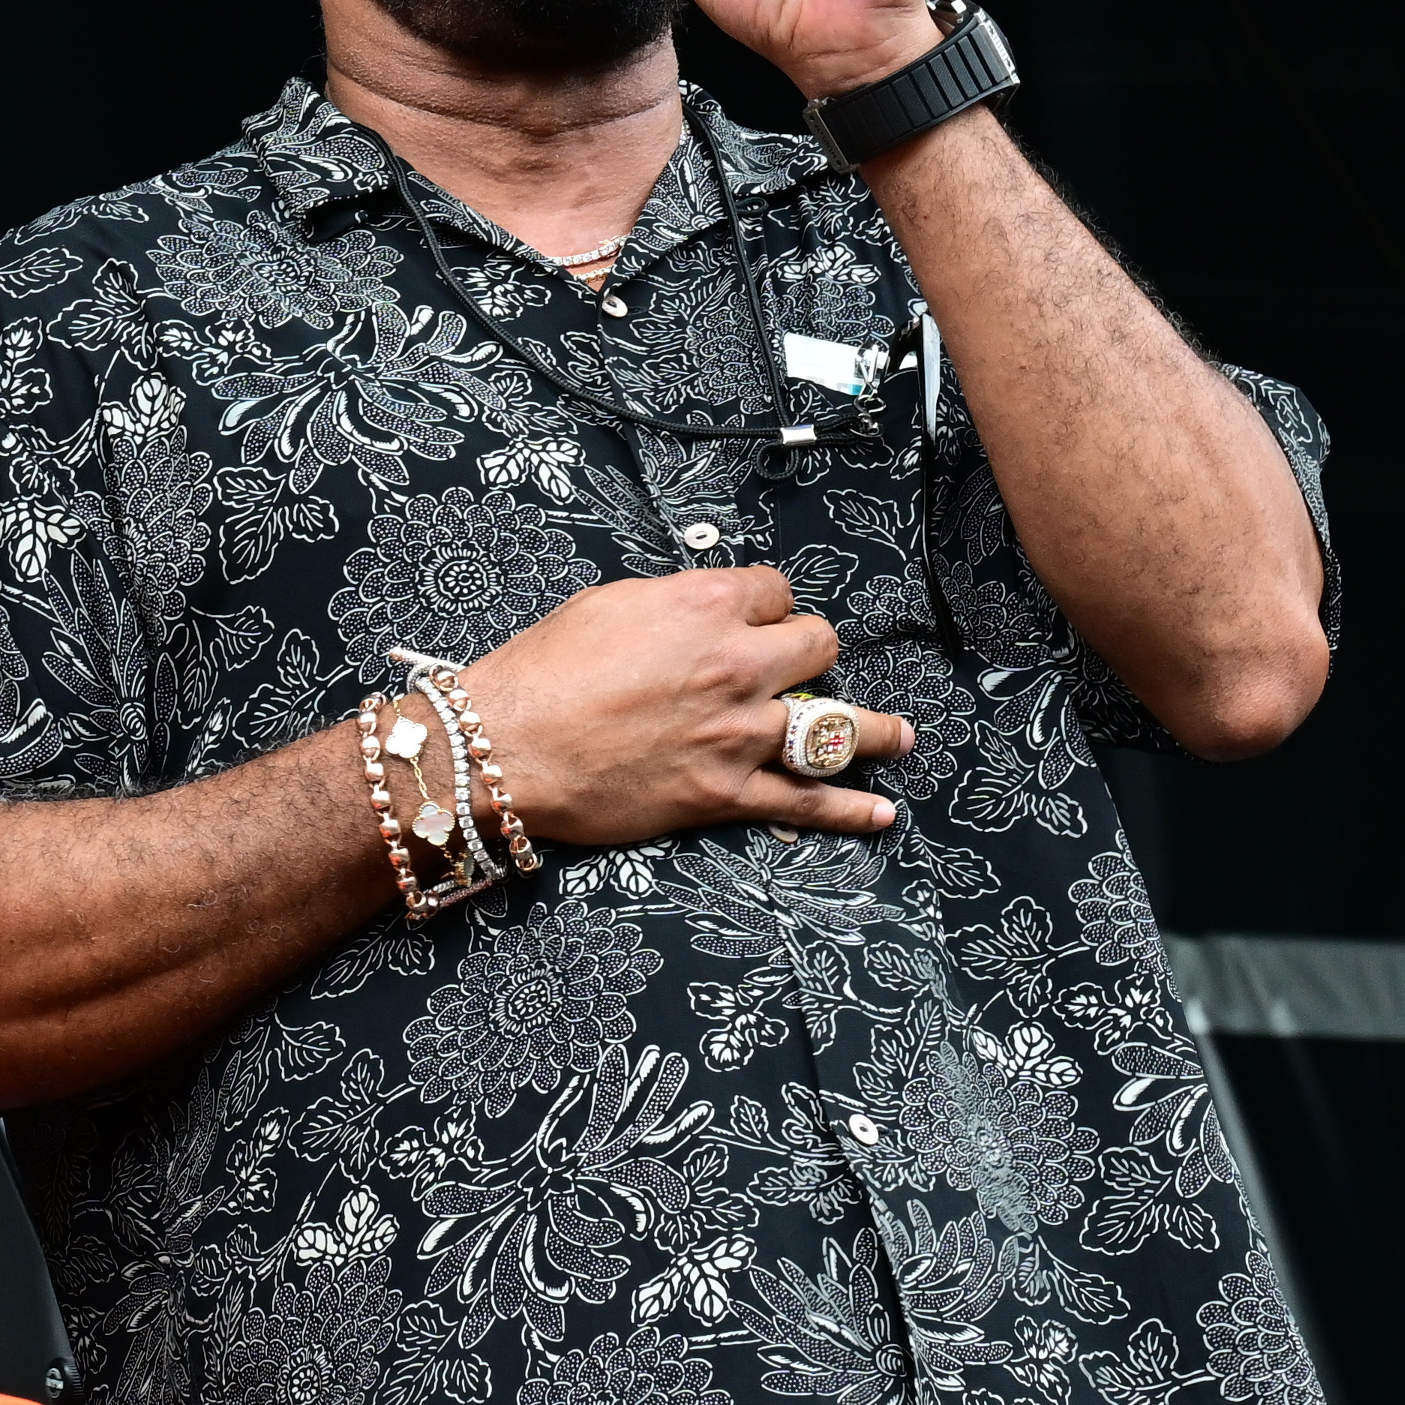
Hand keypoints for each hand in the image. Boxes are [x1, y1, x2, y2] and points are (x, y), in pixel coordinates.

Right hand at [447, 569, 914, 844]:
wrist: (504, 745)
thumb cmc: (541, 672)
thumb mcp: (607, 605)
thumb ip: (671, 603)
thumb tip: (699, 610)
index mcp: (705, 606)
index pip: (776, 592)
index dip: (769, 605)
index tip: (762, 618)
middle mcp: (735, 664)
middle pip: (817, 646)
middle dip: (811, 651)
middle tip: (801, 666)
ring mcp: (737, 733)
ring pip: (834, 725)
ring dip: (873, 731)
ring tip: (900, 737)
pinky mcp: (724, 793)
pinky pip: (804, 803)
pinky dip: (848, 811)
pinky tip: (879, 813)